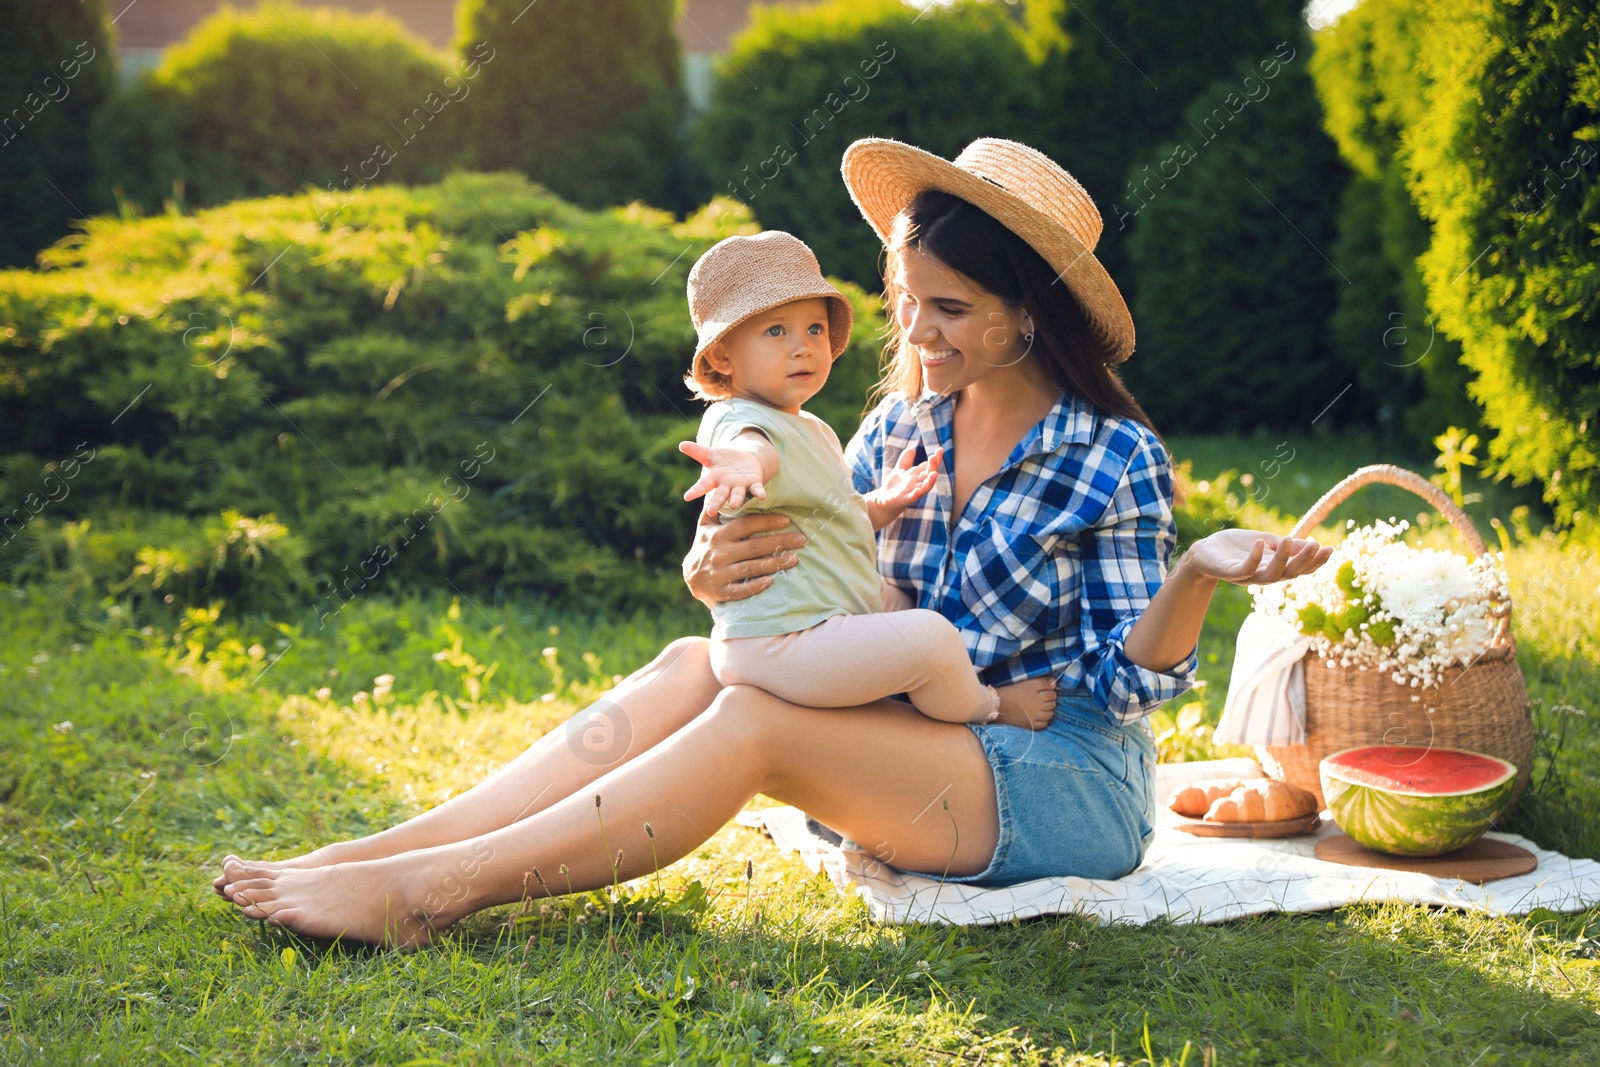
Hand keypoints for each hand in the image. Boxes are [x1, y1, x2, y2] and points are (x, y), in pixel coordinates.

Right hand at [679, 441, 766, 515]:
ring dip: (736, 500)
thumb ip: (697, 451)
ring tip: (734, 506)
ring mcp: (740, 486)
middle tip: (711, 511)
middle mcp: (726, 485)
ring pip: (737, 494)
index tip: (687, 497)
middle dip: (716, 502)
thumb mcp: (711, 455)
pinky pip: (756, 489)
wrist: (745, 462)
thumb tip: (681, 444)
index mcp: (714, 479)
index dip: (695, 491)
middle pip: (720, 495)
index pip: (703, 485)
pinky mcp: (753, 483)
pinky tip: (762, 497)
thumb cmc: (724, 461)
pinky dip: (759, 492)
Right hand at [682, 510, 806, 605]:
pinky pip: (740, 590)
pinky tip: (771, 581)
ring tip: (794, 559)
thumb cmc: (705, 546)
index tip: (787, 520)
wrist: (691, 578)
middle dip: (779, 542)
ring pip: (750, 568)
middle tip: (801, 539)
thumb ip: (715, 508)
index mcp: (718, 535)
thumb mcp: (705, 526)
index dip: (766, 521)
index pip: (745, 525)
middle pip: (753, 546)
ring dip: (773, 563)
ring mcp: (720, 574)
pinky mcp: (721, 592)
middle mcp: (719, 553)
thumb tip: (722, 485)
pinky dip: (755, 586)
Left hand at [864, 445, 942, 527]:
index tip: (940, 449)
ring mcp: (912, 492)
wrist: (884, 501)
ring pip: (925, 488)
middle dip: (933, 467)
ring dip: (930, 481)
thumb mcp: (900, 470)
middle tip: (933, 457)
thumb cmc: (895, 486)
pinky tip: (917, 491)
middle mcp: (918, 484)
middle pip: (929, 475)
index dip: (935, 459)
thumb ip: (905, 460)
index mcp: (918, 476)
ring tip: (934, 474)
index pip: (929, 467)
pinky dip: (915, 495)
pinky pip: (911, 498)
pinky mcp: (904, 500)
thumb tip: (912, 449)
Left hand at [1178, 529, 1333, 585]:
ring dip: (1283, 559)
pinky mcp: (1230, 572)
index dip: (1315, 562)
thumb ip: (1288, 545)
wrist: (1205, 552)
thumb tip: (1315, 544)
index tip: (1331, 549)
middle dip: (1305, 562)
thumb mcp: (1268, 542)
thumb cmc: (1238, 547)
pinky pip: (1245, 569)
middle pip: (1290, 574)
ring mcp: (1247, 576)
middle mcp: (1264, 575)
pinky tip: (1261, 543)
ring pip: (1271, 575)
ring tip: (1288, 540)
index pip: (1300, 568)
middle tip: (1316, 546)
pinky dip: (1254, 558)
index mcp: (1275, 568)